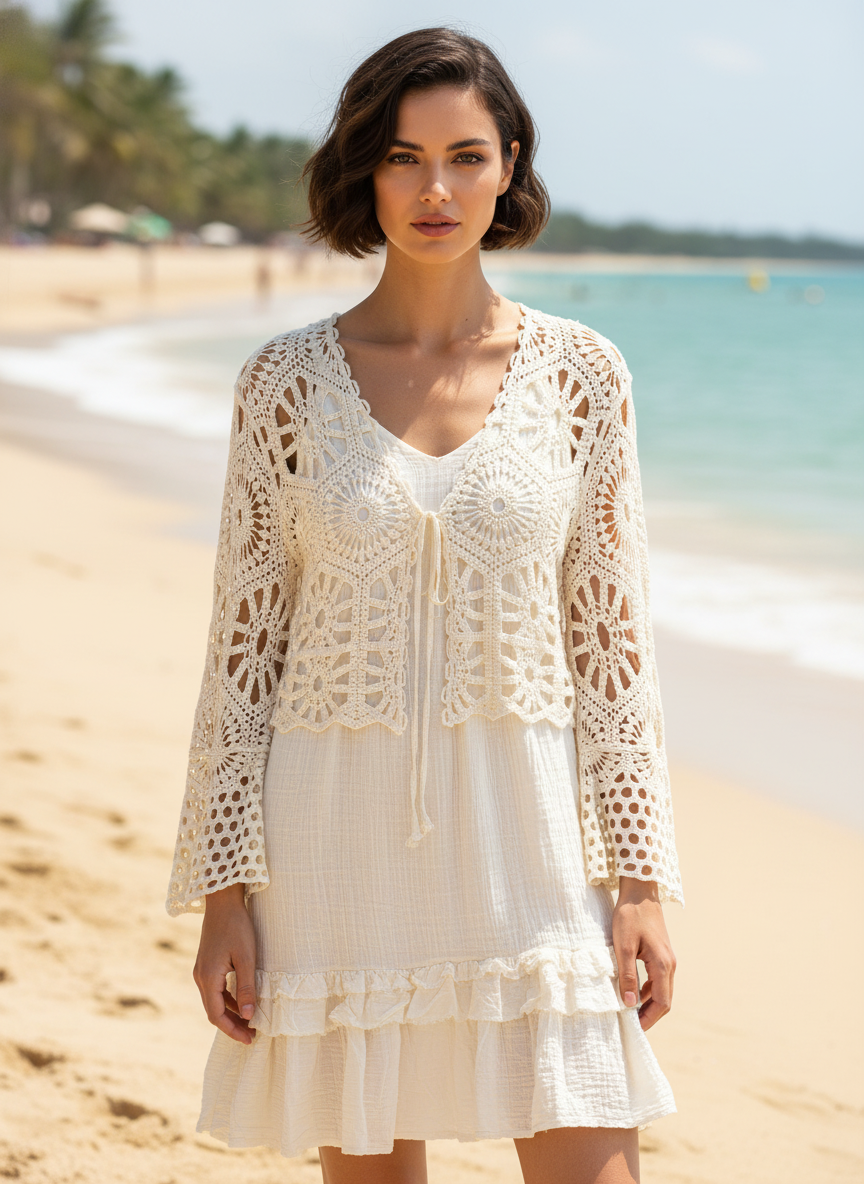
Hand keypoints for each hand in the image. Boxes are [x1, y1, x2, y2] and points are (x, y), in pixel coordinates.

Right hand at [192, 883, 256, 1044]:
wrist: (222, 901)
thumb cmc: (237, 926)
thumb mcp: (246, 957)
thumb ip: (246, 987)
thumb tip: (248, 1016)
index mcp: (208, 978)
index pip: (216, 1015)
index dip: (232, 1030)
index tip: (249, 1039)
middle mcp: (200, 977)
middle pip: (214, 1011)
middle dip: (232, 1025)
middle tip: (252, 1035)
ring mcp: (202, 970)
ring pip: (215, 1001)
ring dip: (231, 1013)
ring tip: (250, 1022)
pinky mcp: (207, 964)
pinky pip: (216, 989)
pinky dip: (229, 999)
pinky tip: (243, 1001)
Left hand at [612, 877, 675, 1030]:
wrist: (640, 892)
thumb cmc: (630, 916)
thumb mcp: (623, 947)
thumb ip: (627, 976)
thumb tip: (629, 1004)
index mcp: (663, 965)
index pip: (662, 1003)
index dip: (649, 1020)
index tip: (634, 1030)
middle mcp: (670, 965)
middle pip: (664, 1000)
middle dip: (649, 1015)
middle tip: (630, 1026)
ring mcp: (667, 959)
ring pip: (661, 991)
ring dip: (648, 1004)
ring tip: (629, 1013)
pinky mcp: (661, 954)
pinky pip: (657, 980)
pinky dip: (647, 991)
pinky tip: (632, 992)